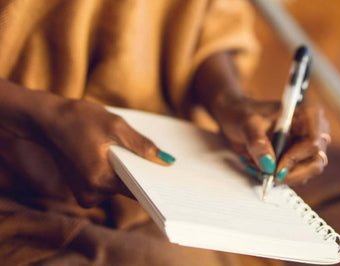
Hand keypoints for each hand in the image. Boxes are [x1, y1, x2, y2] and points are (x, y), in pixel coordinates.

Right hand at [0, 80, 175, 206]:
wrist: (47, 120)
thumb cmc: (80, 119)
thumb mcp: (115, 126)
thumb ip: (141, 145)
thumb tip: (167, 161)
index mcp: (100, 180)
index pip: (139, 191)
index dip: (158, 183)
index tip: (176, 178)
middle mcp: (92, 195)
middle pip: (131, 189)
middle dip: (146, 175)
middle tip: (167, 162)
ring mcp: (87, 196)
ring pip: (121, 186)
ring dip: (131, 172)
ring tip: (142, 154)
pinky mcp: (85, 191)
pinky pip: (111, 185)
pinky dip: (119, 172)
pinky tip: (124, 156)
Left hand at [213, 97, 329, 184]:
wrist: (235, 117)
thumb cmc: (243, 113)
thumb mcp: (247, 124)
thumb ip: (257, 142)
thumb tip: (269, 164)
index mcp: (307, 114)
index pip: (313, 142)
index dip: (296, 158)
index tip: (276, 169)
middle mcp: (312, 130)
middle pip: (315, 161)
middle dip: (292, 173)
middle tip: (270, 177)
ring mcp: (306, 146)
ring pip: (307, 172)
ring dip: (284, 176)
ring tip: (260, 168)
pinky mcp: (298, 158)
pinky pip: (296, 175)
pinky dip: (279, 176)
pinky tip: (263, 168)